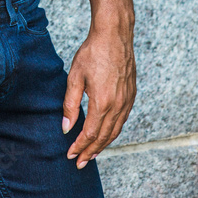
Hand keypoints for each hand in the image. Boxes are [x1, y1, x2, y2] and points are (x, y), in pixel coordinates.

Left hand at [62, 23, 135, 167]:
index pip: (90, 134)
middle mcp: (117, 106)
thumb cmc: (93, 53)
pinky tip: (106, 134)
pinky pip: (122, 121)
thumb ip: (70, 104)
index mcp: (102, 103)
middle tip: (80, 162)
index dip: (80, 146)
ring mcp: (127, 101)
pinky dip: (113, 132)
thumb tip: (66, 128)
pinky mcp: (131, 96)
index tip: (71, 154)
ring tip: (92, 154)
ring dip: (103, 145)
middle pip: (104, 137)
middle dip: (91, 152)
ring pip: (115, 131)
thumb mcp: (75, 77)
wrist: (114, 36)